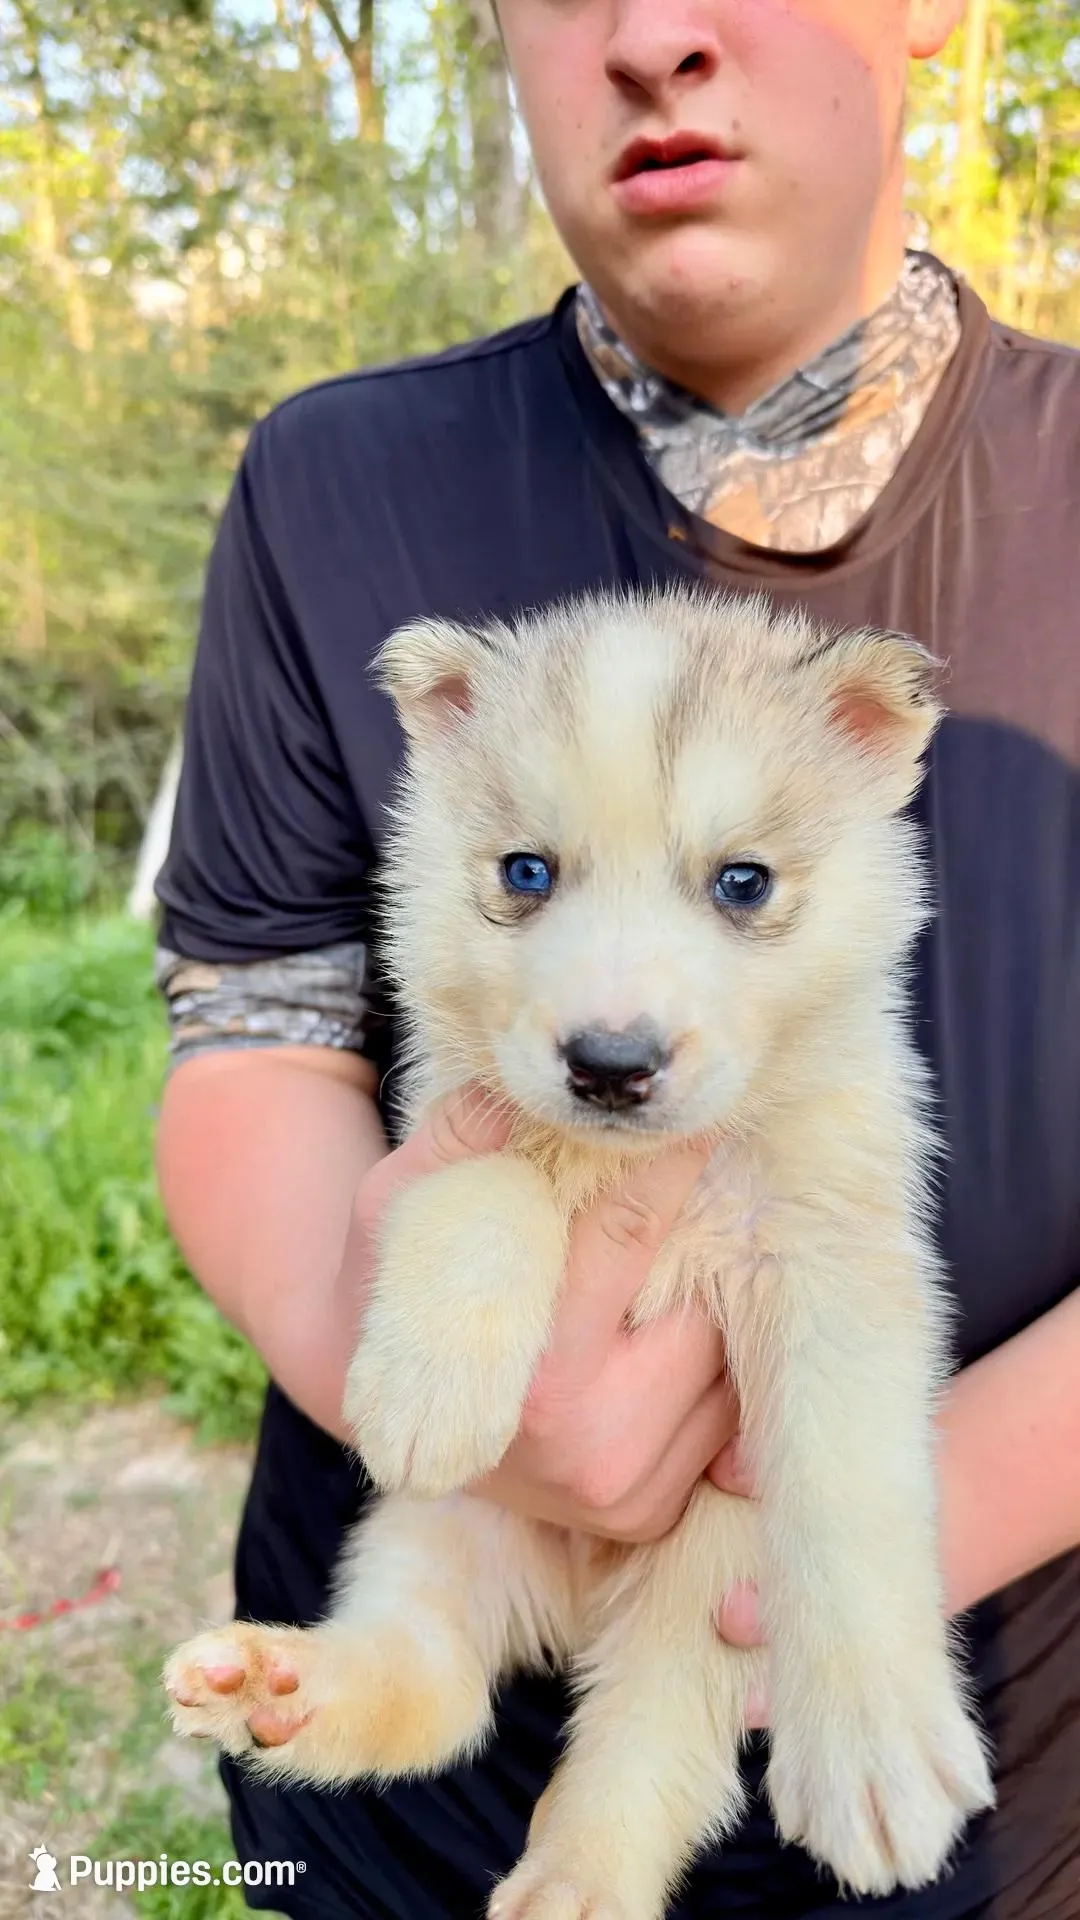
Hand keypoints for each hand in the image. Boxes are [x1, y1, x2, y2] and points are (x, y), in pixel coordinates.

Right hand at [345, 1086, 739, 1543]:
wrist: (382, 1416)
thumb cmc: (391, 1291)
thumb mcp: (398, 1204)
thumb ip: (459, 1140)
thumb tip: (522, 1081)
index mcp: (531, 1377)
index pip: (628, 1238)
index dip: (665, 1167)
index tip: (695, 1117)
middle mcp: (590, 1449)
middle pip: (700, 1310)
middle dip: (696, 1252)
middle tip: (696, 1195)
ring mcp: (627, 1492)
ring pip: (723, 1368)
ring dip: (706, 1314)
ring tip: (664, 1276)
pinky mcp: (648, 1514)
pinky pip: (719, 1421)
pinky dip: (705, 1373)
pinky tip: (663, 1336)